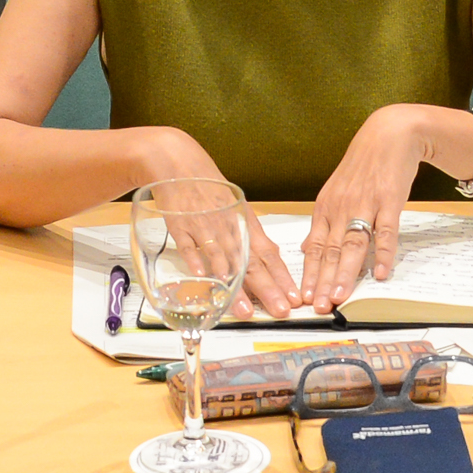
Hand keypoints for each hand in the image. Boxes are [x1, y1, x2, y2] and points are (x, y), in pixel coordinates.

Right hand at [130, 130, 295, 318]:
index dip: (282, 277)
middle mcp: (229, 226)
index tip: (293, 297)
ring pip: (222, 259)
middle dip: (267, 288)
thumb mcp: (237, 208)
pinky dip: (195, 260)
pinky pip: (189, 245)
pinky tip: (203, 276)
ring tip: (244, 308)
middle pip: (251, 261)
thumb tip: (270, 256)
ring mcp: (205, 226)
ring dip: (233, 286)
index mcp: (245, 222)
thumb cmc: (210, 187)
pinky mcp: (181, 225)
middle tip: (279, 309)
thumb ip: (250, 235)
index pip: (269, 254)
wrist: (180, 163)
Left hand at [299, 106, 436, 313]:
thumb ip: (323, 224)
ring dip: (345, 273)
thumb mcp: (335, 192)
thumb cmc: (363, 165)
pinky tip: (380, 273)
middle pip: (330, 250)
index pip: (314, 248)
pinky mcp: (389, 199)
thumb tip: (308, 250)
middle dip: (322, 281)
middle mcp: (340, 207)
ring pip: (353, 244)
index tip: (303, 298)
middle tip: (317, 307)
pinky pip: (385, 230)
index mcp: (325, 207)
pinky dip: (383, 253)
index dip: (309, 274)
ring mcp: (364, 203)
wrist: (390, 134)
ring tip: (339, 297)